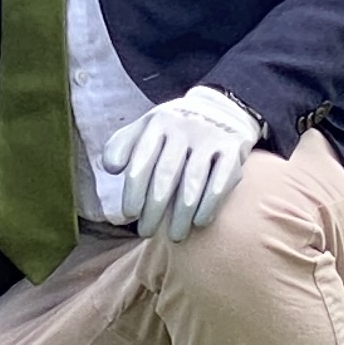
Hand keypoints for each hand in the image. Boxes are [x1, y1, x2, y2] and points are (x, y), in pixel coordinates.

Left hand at [105, 86, 262, 243]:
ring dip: (182, 213)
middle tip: (146, 232)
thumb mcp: (146, 127)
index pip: (141, 161)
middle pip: (166, 174)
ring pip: (193, 181)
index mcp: (158, 123)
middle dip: (154, 208)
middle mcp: (184, 127)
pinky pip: (221, 181)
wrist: (220, 108)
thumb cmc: (173, 129)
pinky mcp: (233, 149)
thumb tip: (110, 168)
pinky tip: (199, 222)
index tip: (128, 215)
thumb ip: (122, 145)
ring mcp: (210, 137)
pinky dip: (210, 204)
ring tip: (174, 235)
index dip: (132, 192)